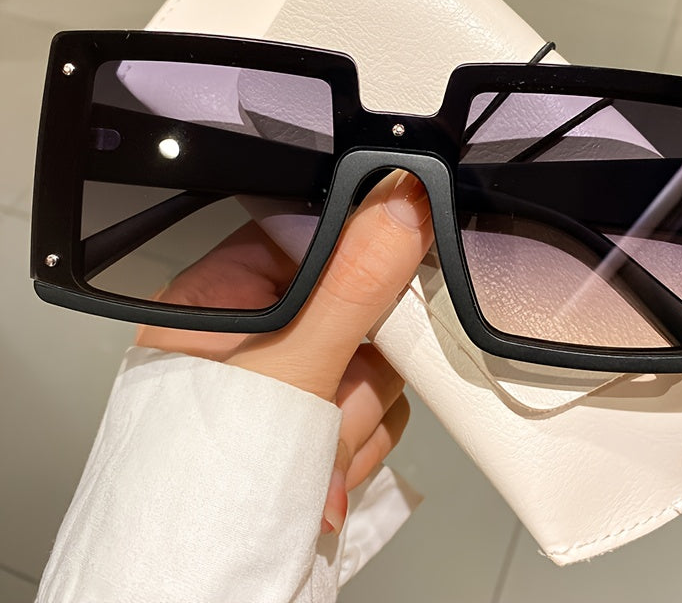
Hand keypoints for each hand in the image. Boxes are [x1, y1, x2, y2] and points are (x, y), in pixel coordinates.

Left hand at [136, 171, 432, 534]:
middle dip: (356, 368)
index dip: (359, 252)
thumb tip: (399, 203)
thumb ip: (349, 285)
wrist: (198, 595)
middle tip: (328, 398)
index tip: (390, 276)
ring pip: (372, 365)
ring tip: (311, 456)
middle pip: (356, 306)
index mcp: (224, 298)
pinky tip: (319, 477)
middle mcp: (257, 336)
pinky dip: (357, 450)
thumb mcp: (285, 371)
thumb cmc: (198, 486)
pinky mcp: (318, 426)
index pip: (311, 236)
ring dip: (355, 419)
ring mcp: (291, 384)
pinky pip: (374, 412)